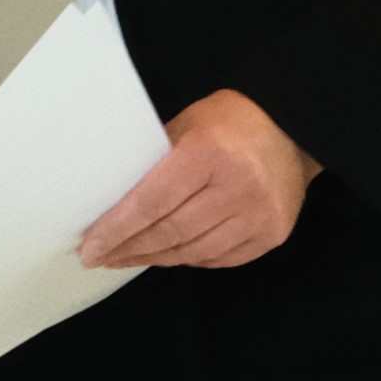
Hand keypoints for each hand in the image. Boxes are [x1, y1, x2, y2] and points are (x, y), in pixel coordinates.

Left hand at [81, 89, 317, 271]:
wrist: (289, 128)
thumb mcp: (184, 125)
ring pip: (194, 251)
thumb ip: (153, 160)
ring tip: (127, 258)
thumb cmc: (227, 121)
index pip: (151, 202)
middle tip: (100, 257)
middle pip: (171, 232)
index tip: (90, 246)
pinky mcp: (273, 235)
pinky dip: (189, 259)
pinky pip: (221, 258)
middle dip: (130, 248)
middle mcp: (236, 189)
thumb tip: (112, 197)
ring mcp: (258, 216)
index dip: (117, 229)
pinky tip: (167, 255)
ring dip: (156, 258)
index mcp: (207, 154)